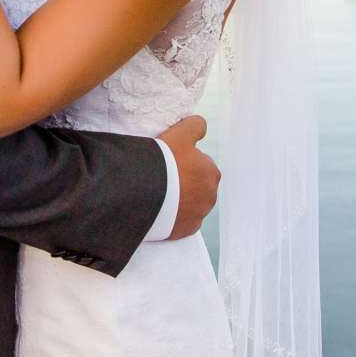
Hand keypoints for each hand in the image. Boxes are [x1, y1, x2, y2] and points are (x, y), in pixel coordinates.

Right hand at [160, 114, 219, 239]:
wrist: (143, 193)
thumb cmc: (163, 162)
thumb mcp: (180, 134)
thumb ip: (195, 126)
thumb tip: (201, 127)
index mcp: (212, 172)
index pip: (201, 164)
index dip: (184, 161)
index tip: (170, 162)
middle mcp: (211, 195)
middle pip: (197, 185)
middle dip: (185, 182)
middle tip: (164, 178)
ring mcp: (199, 214)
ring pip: (191, 204)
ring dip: (181, 199)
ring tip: (161, 194)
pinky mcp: (187, 230)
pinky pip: (183, 221)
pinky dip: (176, 217)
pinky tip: (162, 209)